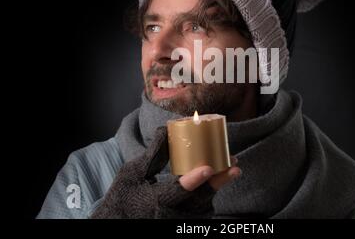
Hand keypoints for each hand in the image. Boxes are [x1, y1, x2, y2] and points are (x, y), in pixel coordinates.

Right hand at [91, 126, 240, 218]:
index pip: (176, 192)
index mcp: (154, 202)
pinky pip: (202, 212)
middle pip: (199, 200)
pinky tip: (217, 181)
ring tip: (231, 170)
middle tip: (234, 167)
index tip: (207, 168)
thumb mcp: (132, 173)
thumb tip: (167, 129)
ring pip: (204, 207)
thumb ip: (153, 154)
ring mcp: (178, 223)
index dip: (194, 181)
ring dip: (217, 188)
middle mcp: (168, 216)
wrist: (119, 220)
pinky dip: (210, 196)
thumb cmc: (124, 195)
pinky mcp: (183, 225)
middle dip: (218, 182)